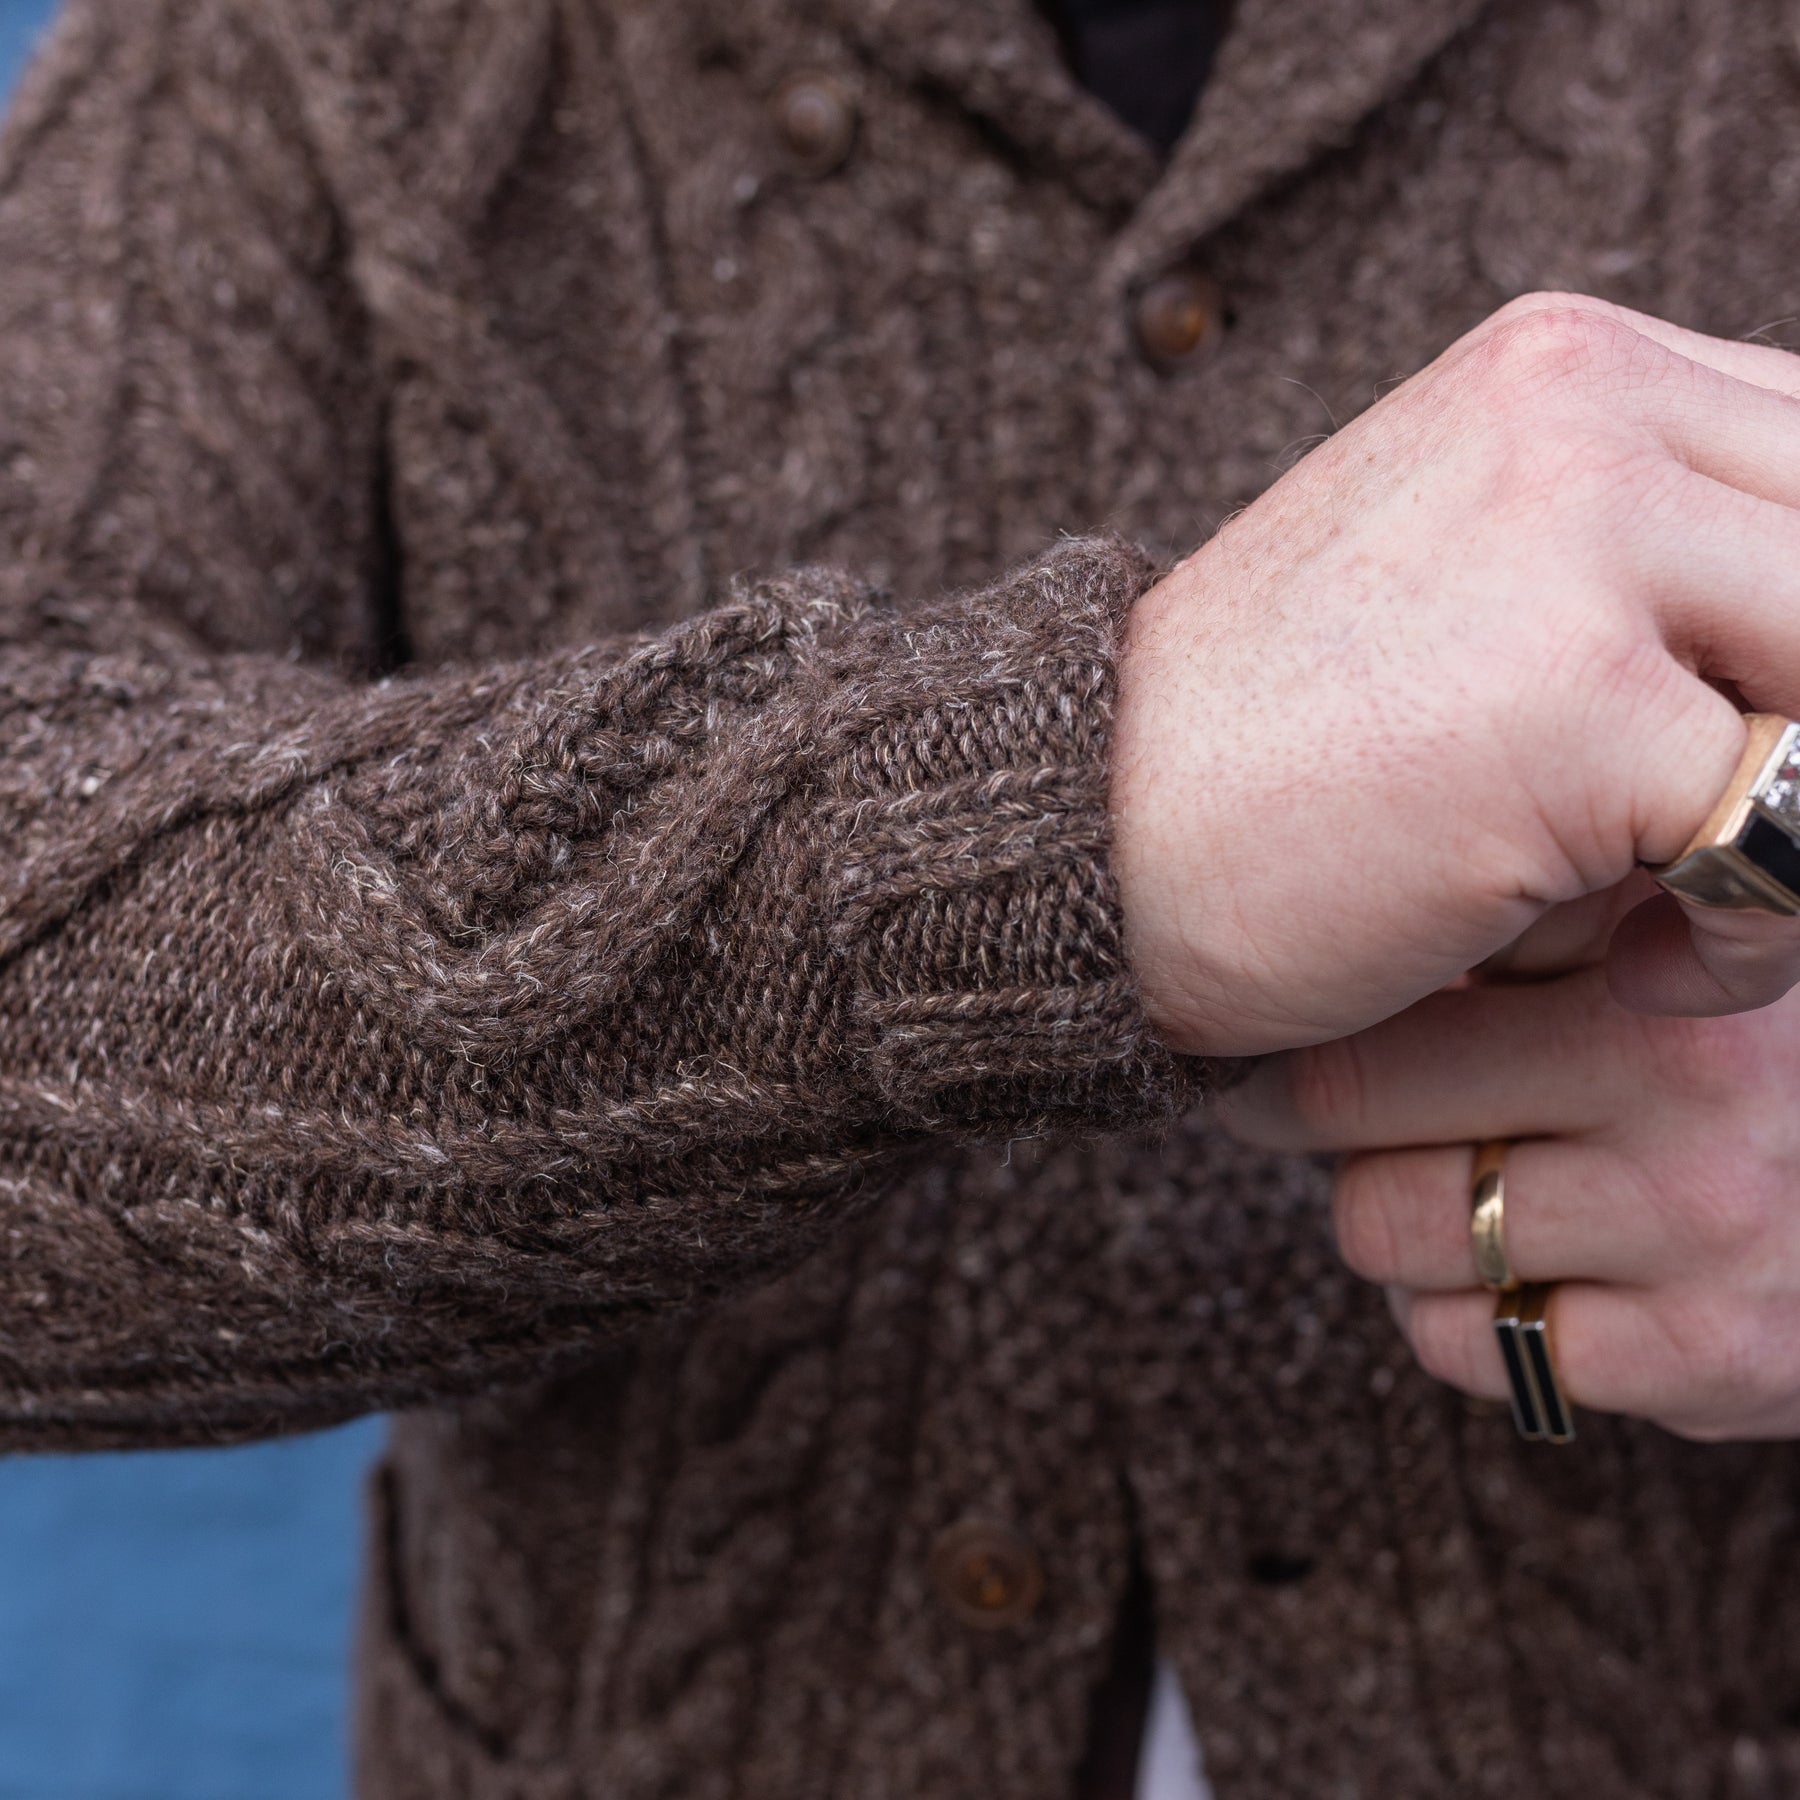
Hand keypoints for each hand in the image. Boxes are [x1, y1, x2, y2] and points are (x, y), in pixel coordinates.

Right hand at [1111, 291, 1799, 1056]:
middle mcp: (1582, 407)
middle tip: (1759, 845)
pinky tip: (1640, 965)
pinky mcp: (1580, 702)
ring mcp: (1580, 539)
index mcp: (1563, 364)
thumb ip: (1653, 569)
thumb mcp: (1472, 590)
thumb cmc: (1265, 754)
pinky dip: (1753, 932)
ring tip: (1703, 908)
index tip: (1764, 755)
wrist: (1081, 845)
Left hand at [1219, 897, 1799, 1440]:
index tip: (1283, 1011)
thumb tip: (1349, 938)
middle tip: (1341, 1104)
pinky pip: (1469, 1345)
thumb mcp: (1676, 943)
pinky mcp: (1708, 1361)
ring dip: (1391, 1211)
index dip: (1311, 1010)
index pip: (1379, 995)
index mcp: (1655, 973)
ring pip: (1385, 1232)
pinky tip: (1520, 1268)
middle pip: (1346, 1112)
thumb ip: (1543, 917)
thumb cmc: (1764, 1049)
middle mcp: (1689, 1096)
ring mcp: (1702, 1237)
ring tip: (1450, 1178)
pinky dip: (1462, 1312)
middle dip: (1323, 1111)